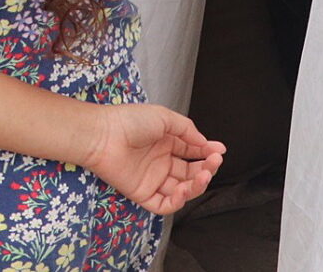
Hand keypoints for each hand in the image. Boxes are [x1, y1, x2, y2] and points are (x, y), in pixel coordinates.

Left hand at [80, 103, 225, 215]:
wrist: (102, 134)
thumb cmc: (129, 121)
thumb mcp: (163, 117)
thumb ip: (187, 129)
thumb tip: (207, 142)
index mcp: (164, 143)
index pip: (191, 152)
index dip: (207, 153)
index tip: (219, 151)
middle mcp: (160, 162)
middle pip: (190, 173)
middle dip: (206, 170)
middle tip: (214, 163)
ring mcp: (152, 179)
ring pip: (181, 190)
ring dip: (196, 186)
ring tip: (203, 176)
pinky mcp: (142, 194)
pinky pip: (164, 205)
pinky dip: (177, 201)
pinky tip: (184, 190)